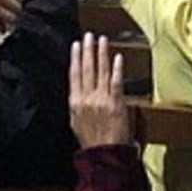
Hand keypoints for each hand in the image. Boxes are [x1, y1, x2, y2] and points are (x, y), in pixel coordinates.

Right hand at [69, 33, 128, 148]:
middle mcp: (86, 98)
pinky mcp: (116, 103)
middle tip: (88, 36)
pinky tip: (117, 57)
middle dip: (87, 50)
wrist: (103, 154)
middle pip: (86, 69)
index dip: (75, 58)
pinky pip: (115, 82)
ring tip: (102, 40)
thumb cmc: (90, 141)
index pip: (74, 74)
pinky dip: (116, 69)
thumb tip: (78, 91)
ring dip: (101, 54)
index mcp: (75, 102)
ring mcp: (101, 100)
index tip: (76, 44)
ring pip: (100, 72)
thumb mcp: (76, 121)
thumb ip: (78, 104)